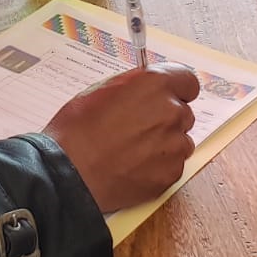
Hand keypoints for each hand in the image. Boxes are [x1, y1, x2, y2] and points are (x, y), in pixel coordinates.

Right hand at [45, 63, 199, 212]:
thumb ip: (134, 87)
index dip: (177, 91)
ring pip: (180, 141)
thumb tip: (145, 89)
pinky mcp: (171, 174)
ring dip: (164, 144)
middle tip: (138, 129)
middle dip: (166, 119)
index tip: (168, 97)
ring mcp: (174, 145)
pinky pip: (172, 166)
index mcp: (155, 85)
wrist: (69, 172)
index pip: (187, 82)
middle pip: (183, 113)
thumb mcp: (101, 90)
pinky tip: (132, 168)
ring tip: (132, 152)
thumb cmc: (77, 130)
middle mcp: (171, 112)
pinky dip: (157, 167)